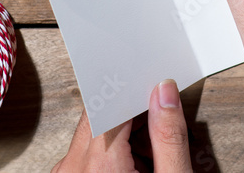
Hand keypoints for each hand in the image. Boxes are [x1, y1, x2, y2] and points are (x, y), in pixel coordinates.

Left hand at [52, 79, 191, 172]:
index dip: (134, 87)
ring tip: (150, 156)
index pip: (112, 101)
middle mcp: (74, 167)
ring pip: (96, 131)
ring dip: (124, 133)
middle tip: (159, 120)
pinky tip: (136, 164)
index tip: (152, 81)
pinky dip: (113, 150)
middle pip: (103, 114)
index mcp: (99, 164)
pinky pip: (88, 151)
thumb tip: (165, 93)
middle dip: (134, 114)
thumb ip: (169, 137)